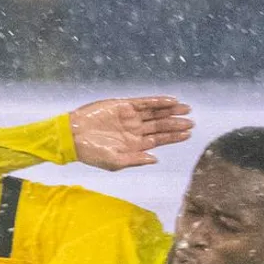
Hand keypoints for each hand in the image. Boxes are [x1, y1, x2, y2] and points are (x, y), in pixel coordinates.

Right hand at [68, 96, 193, 169]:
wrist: (72, 136)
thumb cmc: (91, 153)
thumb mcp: (115, 162)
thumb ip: (136, 160)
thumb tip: (155, 158)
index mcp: (134, 145)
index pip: (159, 140)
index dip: (174, 137)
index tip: (188, 134)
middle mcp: (134, 130)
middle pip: (160, 125)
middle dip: (176, 123)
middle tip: (192, 121)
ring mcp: (129, 117)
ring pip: (155, 113)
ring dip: (170, 111)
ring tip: (186, 108)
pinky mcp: (122, 105)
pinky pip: (144, 102)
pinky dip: (157, 101)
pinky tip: (170, 101)